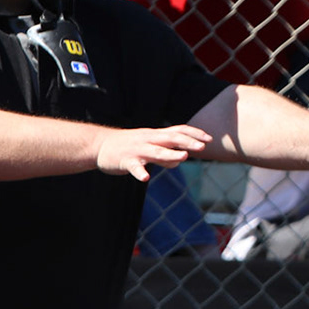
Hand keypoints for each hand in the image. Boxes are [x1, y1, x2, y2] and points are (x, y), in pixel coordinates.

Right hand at [97, 124, 211, 180]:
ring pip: (155, 152)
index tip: (209, 138)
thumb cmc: (128, 146)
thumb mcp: (149, 147)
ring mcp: (137, 150)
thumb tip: (178, 160)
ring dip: (169, 155)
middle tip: (202, 147)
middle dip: (187, 142)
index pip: (178, 130)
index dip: (193, 133)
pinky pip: (134, 167)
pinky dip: (140, 172)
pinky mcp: (125, 161)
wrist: (99, 144)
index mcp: (156, 136)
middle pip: (170, 139)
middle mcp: (149, 140)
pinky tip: (146, 177)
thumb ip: (165, 153)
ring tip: (182, 157)